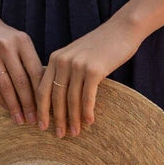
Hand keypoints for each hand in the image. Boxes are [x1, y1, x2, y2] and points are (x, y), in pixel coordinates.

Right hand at [0, 13, 43, 125]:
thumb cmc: (5, 37)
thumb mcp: (20, 42)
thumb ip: (30, 61)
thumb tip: (47, 90)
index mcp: (23, 41)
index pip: (36, 71)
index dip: (43, 92)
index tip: (48, 109)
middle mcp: (7, 46)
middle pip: (21, 81)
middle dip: (30, 104)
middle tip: (36, 121)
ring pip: (6, 86)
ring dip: (14, 106)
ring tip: (21, 120)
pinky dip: (0, 99)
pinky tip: (7, 109)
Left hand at [36, 18, 142, 137]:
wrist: (122, 29)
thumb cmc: (101, 45)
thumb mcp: (77, 54)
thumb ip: (66, 71)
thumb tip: (60, 100)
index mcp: (55, 58)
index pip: (42, 89)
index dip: (41, 110)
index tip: (41, 126)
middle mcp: (63, 61)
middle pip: (55, 97)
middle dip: (56, 119)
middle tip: (59, 135)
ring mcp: (78, 65)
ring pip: (71, 100)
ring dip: (73, 119)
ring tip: (74, 133)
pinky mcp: (94, 70)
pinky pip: (87, 97)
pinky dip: (87, 112)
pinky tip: (89, 122)